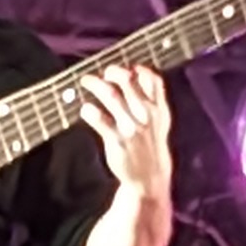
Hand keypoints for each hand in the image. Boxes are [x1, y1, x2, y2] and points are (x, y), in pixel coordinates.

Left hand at [77, 60, 171, 201]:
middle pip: (128, 82)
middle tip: (103, 73)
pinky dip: (89, 110)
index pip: (153, 79)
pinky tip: (85, 109)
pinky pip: (99, 119)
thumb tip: (137, 73)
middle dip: (113, 72)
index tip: (129, 67)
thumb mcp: (160, 122)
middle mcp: (145, 115)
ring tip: (85, 81)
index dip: (139, 69)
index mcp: (158, 109)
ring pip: (111, 96)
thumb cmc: (151, 146)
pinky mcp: (116, 140)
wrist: (149, 178)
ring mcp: (130, 127)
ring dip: (96, 85)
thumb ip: (153, 98)